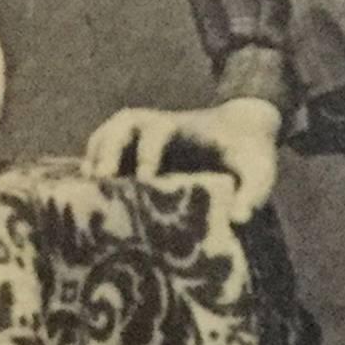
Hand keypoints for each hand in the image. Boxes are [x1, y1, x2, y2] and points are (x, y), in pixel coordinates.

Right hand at [83, 97, 283, 221]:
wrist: (244, 131)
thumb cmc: (250, 153)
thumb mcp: (260, 171)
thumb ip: (254, 193)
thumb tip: (237, 220)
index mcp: (185, 127)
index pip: (159, 130)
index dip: (148, 152)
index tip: (146, 179)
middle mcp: (158, 126)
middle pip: (123, 124)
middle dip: (109, 148)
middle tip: (99, 179)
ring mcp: (145, 137)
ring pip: (109, 133)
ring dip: (95, 154)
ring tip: (84, 185)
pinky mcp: (137, 151)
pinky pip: (107, 149)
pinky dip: (94, 163)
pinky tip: (85, 190)